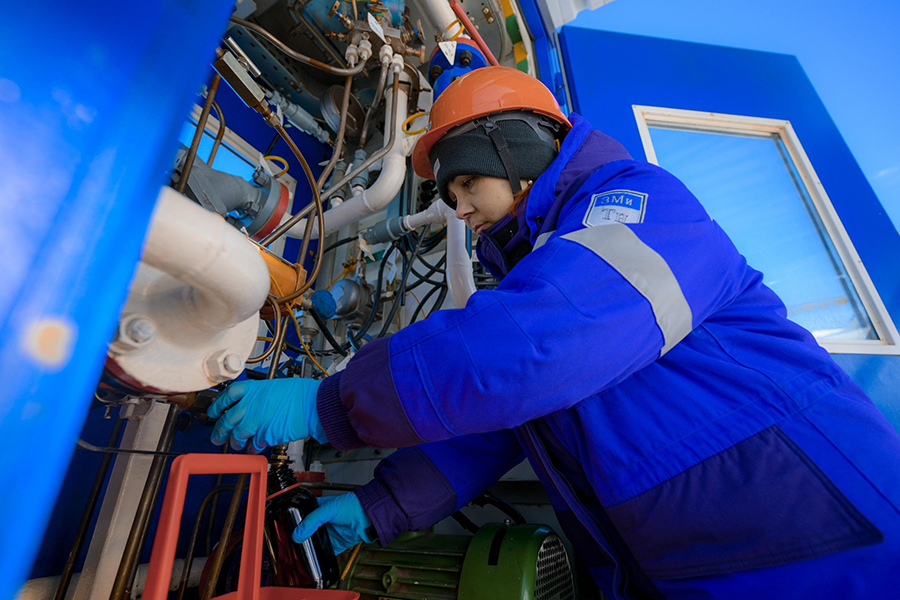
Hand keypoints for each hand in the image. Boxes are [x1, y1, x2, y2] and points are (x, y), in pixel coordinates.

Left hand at [208, 378, 327, 452]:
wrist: (312, 404)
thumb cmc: (299, 394)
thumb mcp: (274, 387)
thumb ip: (259, 396)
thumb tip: (253, 404)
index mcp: (252, 389)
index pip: (227, 397)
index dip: (217, 406)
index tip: (213, 412)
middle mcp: (250, 405)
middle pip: (227, 419)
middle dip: (219, 431)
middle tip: (217, 437)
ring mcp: (256, 421)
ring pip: (237, 435)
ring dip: (235, 443)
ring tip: (236, 446)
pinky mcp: (265, 435)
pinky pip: (253, 444)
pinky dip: (252, 449)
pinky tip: (253, 450)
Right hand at [292, 493, 374, 554]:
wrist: (369, 516)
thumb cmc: (352, 505)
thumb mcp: (328, 509)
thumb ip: (312, 521)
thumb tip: (298, 534)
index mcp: (319, 509)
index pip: (303, 516)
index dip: (295, 522)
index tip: (287, 529)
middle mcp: (323, 522)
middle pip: (307, 531)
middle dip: (301, 537)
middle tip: (291, 543)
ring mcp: (330, 533)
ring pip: (315, 543)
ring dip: (309, 547)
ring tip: (299, 551)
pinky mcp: (336, 544)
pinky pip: (326, 552)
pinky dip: (320, 556)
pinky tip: (312, 558)